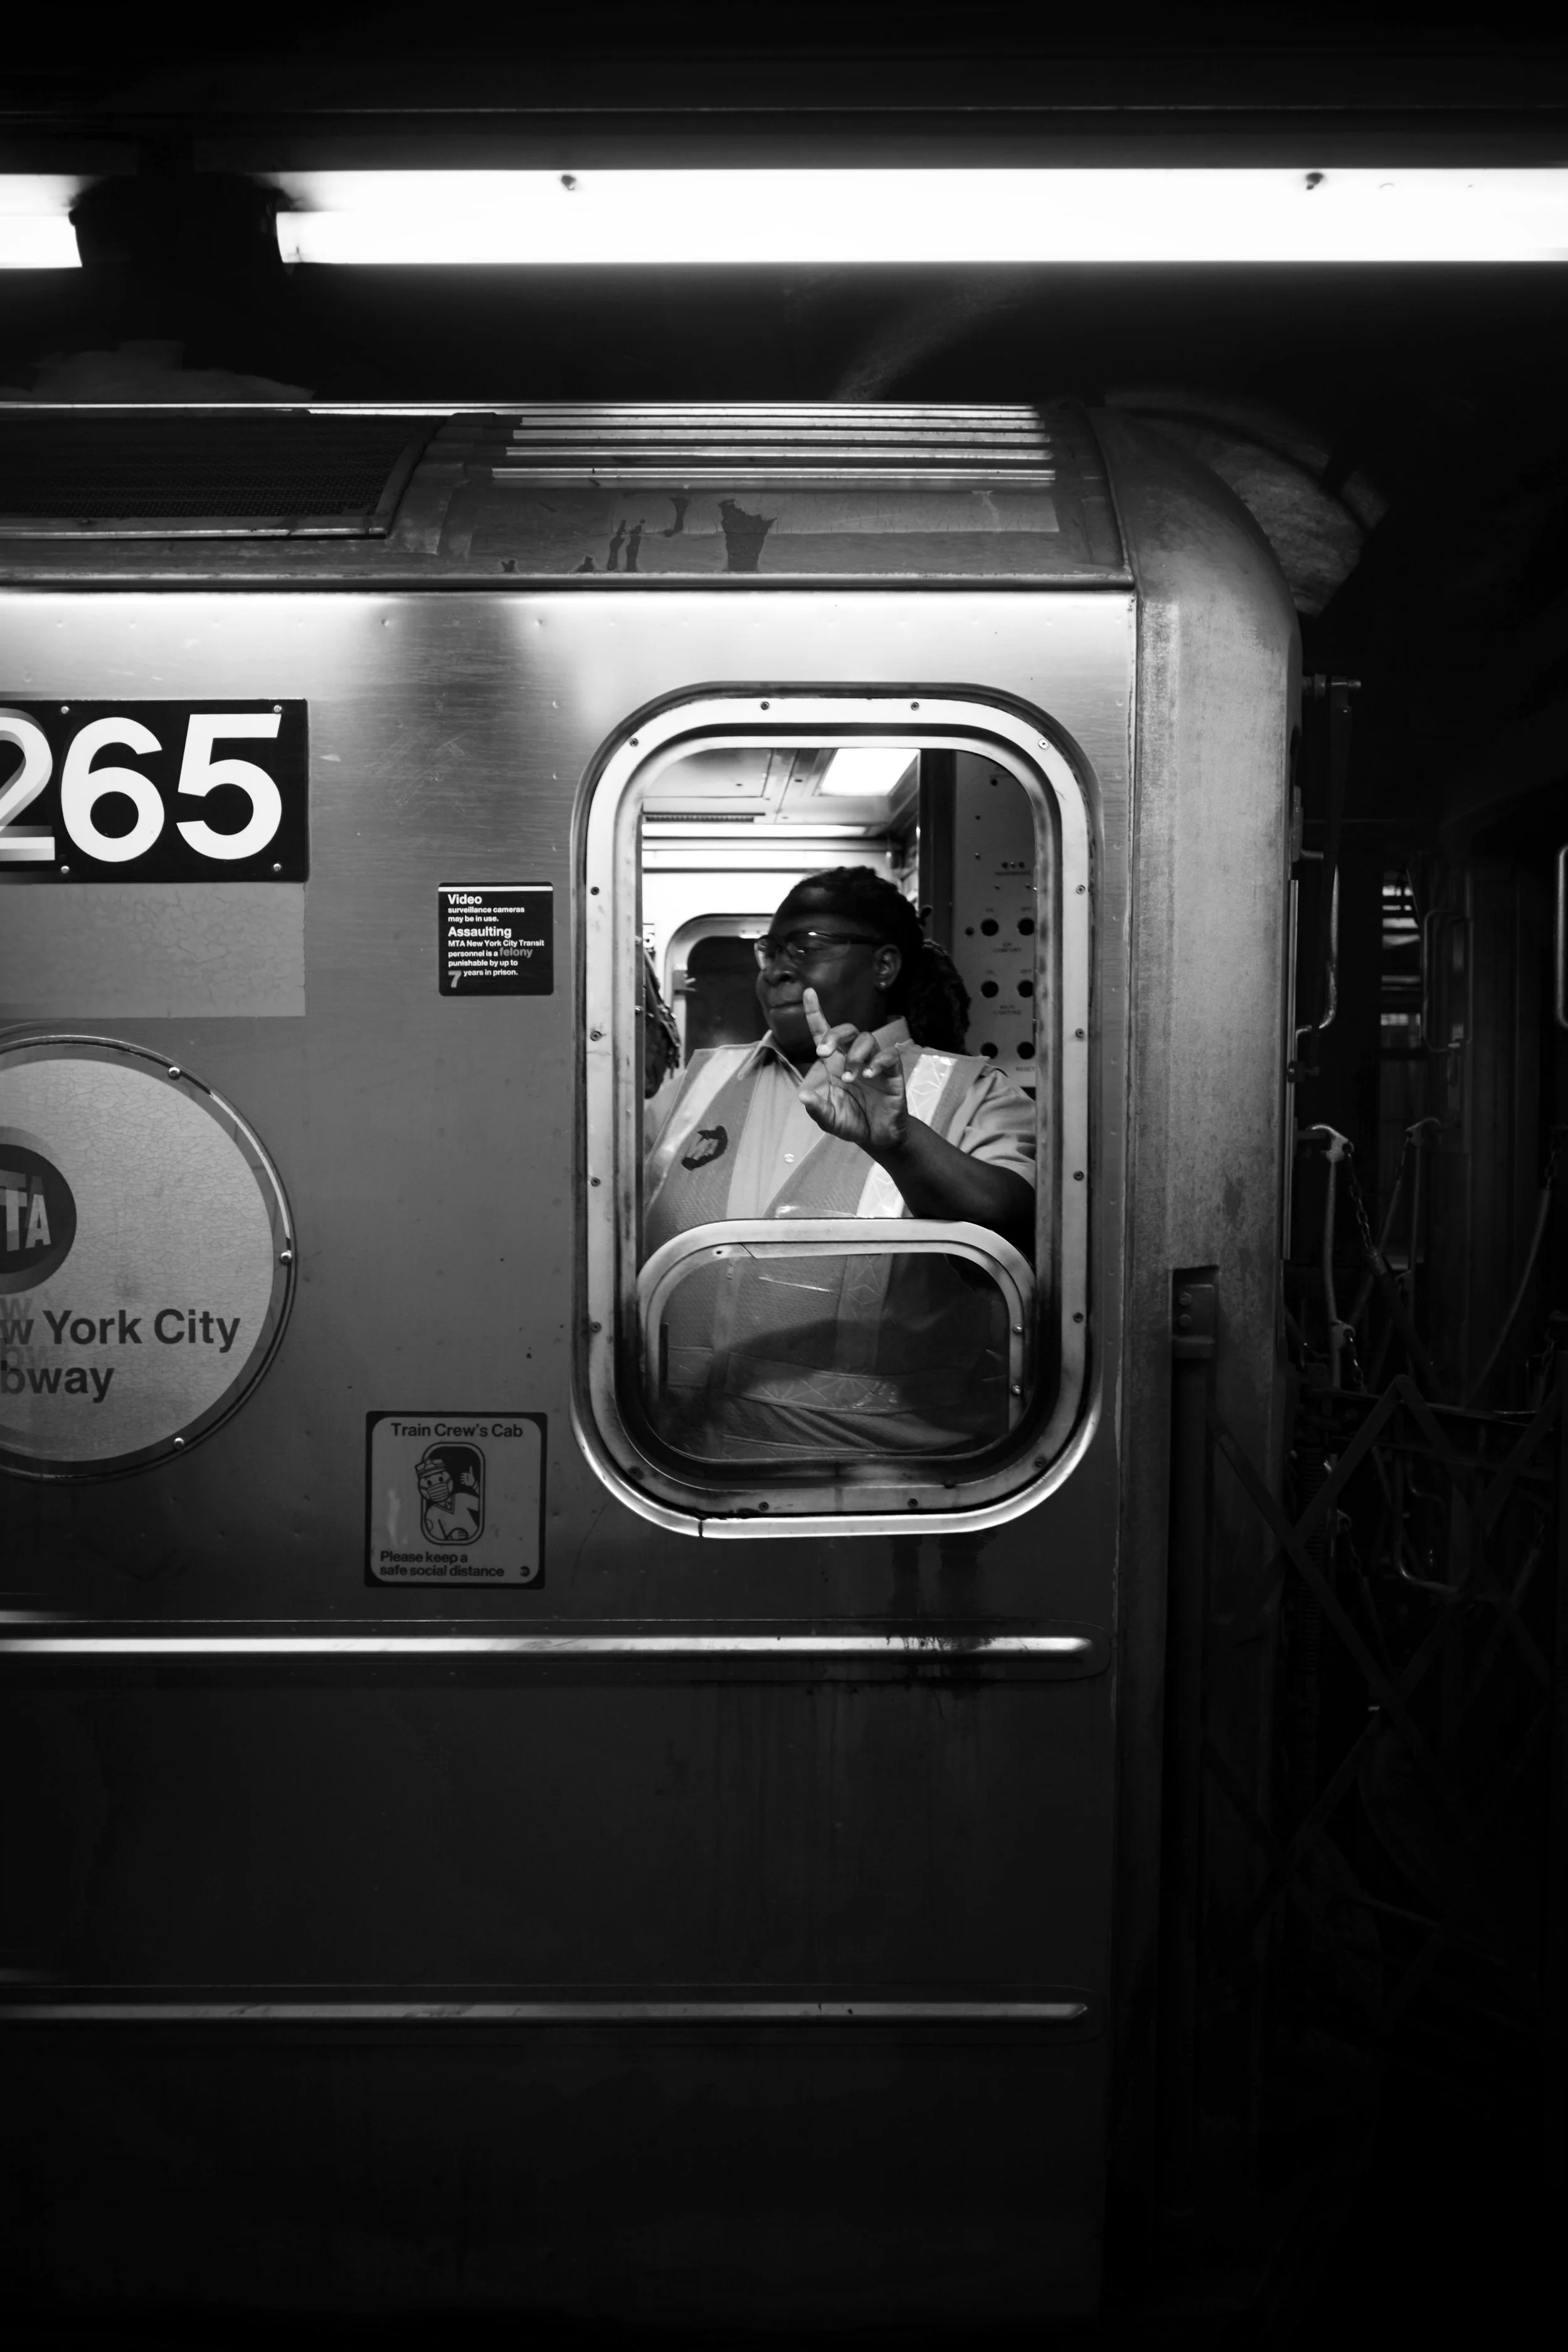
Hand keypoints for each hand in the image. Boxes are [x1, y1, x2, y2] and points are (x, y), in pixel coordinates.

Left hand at [799, 988, 907, 1155]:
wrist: (878, 1137)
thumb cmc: (852, 1122)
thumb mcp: (829, 1120)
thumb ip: (817, 1109)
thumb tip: (802, 1095)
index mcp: (834, 1064)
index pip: (824, 1032)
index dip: (815, 1012)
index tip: (808, 992)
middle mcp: (853, 1058)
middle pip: (847, 1030)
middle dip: (834, 1035)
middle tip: (823, 1053)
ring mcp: (874, 1063)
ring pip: (868, 1039)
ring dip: (855, 1055)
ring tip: (851, 1078)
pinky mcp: (892, 1072)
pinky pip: (889, 1055)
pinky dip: (879, 1061)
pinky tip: (870, 1075)